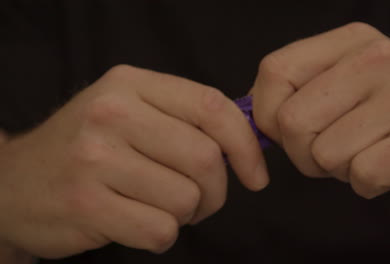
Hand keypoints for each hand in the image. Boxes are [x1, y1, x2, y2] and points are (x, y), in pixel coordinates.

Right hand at [0, 65, 267, 258]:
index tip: (256, 174)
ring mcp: (96, 159)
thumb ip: (184, 119)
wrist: (14, 183)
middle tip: (199, 199)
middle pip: (206, 159)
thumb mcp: (129, 112)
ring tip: (157, 206)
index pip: (212, 107)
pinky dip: (161, 234)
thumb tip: (247, 144)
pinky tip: (136, 220)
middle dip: (216, 191)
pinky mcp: (86, 204)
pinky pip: (161, 230)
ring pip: (186, 200)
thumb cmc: (86, 148)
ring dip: (185, 214)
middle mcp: (112, 113)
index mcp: (131, 84)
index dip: (246, 145)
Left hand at [251, 22, 389, 207]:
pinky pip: (362, 175)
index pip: (275, 71)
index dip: (265, 114)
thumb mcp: (346, 86)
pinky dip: (367, 184)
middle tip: (335, 150)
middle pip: (292, 121)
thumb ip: (297, 93)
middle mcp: (379, 58)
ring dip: (339, 169)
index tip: (283, 132)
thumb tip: (251, 117)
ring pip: (324, 154)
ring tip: (369, 152)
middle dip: (304, 153)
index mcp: (351, 41)